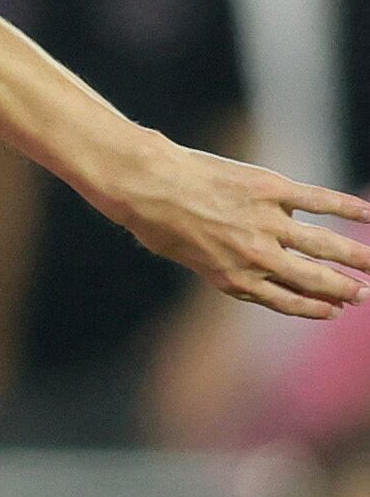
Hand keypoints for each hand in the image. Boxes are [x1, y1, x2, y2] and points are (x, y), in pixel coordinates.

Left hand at [107, 139, 369, 318]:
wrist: (148, 186)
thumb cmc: (159, 222)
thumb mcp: (188, 258)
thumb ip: (225, 265)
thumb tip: (255, 264)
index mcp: (234, 278)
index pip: (285, 300)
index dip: (314, 308)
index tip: (335, 311)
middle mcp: (255, 257)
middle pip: (312, 278)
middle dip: (343, 289)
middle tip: (365, 295)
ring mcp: (266, 223)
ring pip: (324, 244)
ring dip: (356, 256)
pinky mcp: (272, 191)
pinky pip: (319, 201)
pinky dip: (347, 208)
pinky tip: (368, 215)